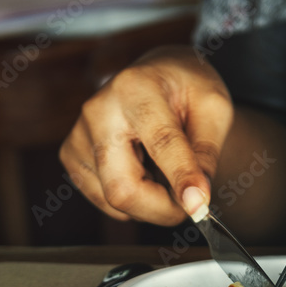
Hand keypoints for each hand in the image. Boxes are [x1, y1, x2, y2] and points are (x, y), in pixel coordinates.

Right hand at [59, 46, 233, 224]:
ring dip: (150, 202)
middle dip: (162, 209)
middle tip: (191, 204)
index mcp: (136, 88)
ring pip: (113, 200)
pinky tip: (143, 171)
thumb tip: (196, 199)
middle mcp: (98, 110)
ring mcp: (78, 134)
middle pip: (122, 187)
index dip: (182, 178)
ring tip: (166, 170)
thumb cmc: (187, 89)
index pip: (160, 142)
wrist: (158, 77)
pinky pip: (104, 200)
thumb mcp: (214, 108)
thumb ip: (206, 152)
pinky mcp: (70, 156)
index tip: (199, 207)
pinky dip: (132, 200)